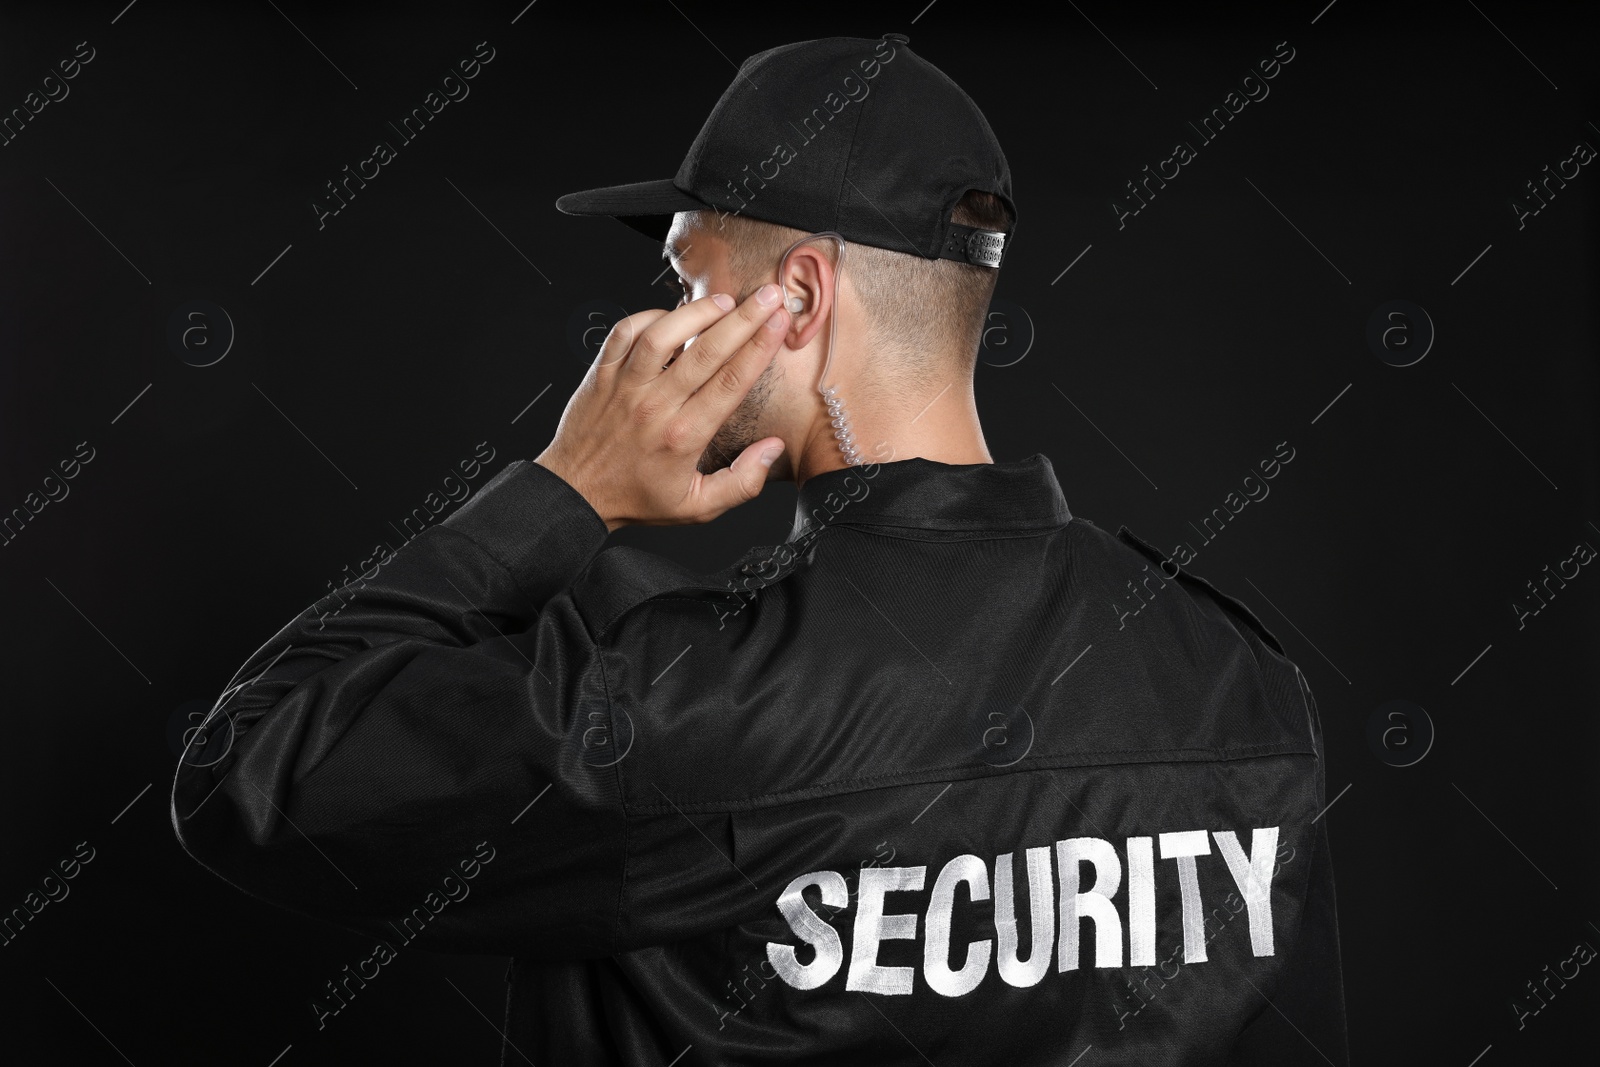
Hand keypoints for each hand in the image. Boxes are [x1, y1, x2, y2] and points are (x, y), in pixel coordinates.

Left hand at [534, 285, 789, 530]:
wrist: (576, 494)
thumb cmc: (637, 498)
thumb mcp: (697, 507)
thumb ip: (741, 483)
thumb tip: (772, 449)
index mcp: (684, 436)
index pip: (731, 382)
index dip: (760, 347)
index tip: (780, 323)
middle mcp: (655, 406)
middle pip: (707, 351)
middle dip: (744, 319)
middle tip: (768, 297)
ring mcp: (626, 386)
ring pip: (662, 335)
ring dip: (697, 312)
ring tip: (726, 302)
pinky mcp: (602, 374)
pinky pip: (624, 333)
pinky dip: (649, 317)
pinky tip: (671, 316)